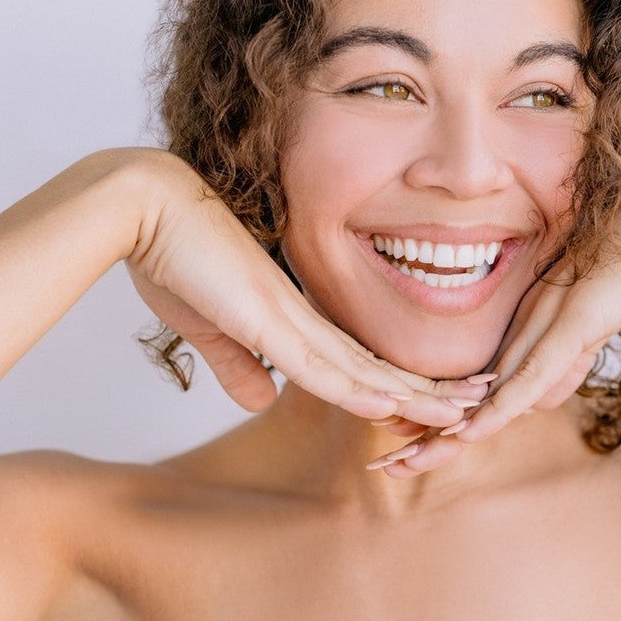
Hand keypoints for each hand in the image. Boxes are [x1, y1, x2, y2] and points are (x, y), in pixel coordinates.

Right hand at [125, 154, 485, 424]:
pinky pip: (318, 361)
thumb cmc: (170, 256)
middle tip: (477, 406)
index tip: (428, 407)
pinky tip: (389, 405)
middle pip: (376, 364)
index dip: (393, 389)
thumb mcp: (206, 327)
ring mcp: (288, 313)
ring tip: (465, 414)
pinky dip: (355, 387)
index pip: (355, 362)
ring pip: (363, 367)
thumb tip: (261, 402)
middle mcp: (302, 314)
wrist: (142, 205)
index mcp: (292, 316)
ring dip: (413, 395)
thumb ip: (238, 363)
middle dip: (426, 390)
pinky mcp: (264, 314)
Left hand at [367, 158, 620, 473]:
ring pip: (486, 394)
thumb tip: (536, 400)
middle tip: (386, 464)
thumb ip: (561, 360)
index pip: (476, 391)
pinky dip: (495, 409)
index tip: (409, 448)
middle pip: (466, 396)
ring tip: (406, 460)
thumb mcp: (588, 328)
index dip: (442, 422)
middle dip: (426, 435)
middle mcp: (522, 331)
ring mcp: (542, 327)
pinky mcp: (569, 327)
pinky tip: (466, 431)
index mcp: (523, 334)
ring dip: (445, 432)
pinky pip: (525, 377)